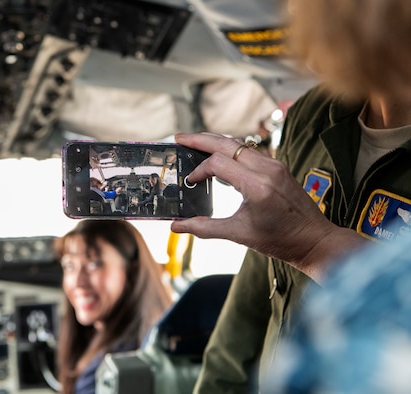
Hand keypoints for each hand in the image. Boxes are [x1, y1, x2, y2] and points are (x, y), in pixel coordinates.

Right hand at [170, 133, 364, 281]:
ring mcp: (275, 165)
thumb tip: (176, 227)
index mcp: (257, 186)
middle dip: (200, 139)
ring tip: (194, 141)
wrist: (315, 240)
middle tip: (179, 137)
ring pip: (239, 143)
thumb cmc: (281, 240)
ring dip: (215, 141)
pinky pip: (249, 151)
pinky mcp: (278, 167)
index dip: (199, 171)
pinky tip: (218, 154)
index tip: (190, 183)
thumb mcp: (239, 235)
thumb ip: (205, 228)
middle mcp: (267, 169)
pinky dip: (230, 149)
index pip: (218, 163)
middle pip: (227, 143)